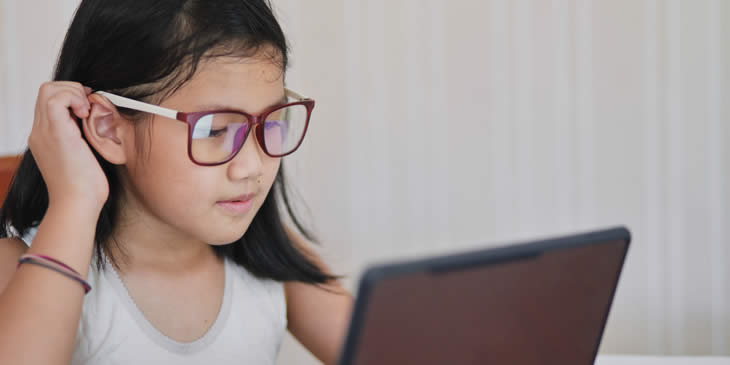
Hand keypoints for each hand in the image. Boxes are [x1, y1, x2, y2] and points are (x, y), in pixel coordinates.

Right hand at [28, 81, 108, 210]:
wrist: (77, 204)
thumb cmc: (86, 187)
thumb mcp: (83, 156)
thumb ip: (82, 138)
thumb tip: (96, 122)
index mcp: (45, 137)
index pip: (49, 101)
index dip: (70, 96)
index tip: (89, 107)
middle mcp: (40, 131)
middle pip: (46, 90)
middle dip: (72, 89)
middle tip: (90, 106)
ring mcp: (44, 131)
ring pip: (48, 89)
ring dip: (74, 92)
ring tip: (87, 112)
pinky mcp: (54, 132)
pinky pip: (56, 98)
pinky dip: (74, 98)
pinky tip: (86, 114)